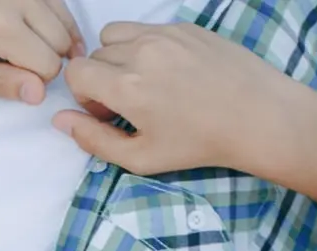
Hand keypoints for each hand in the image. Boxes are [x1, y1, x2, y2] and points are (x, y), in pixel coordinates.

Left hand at [0, 0, 83, 101]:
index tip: (16, 77)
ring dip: (56, 44)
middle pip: (61, 44)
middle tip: (22, 66)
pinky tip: (48, 38)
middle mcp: (22, 2)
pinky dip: (60, 26)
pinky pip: (63, 8)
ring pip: (66, 26)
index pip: (48, 66)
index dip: (37, 80)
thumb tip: (38, 94)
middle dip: (48, 62)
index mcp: (2, 27)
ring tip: (33, 53)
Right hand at [55, 22, 308, 174]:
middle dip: (100, 78)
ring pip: (116, 35)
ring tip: (144, 81)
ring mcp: (165, 34)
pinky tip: (172, 72)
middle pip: (95, 54)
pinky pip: (147, 28)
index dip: (83, 95)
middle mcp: (141, 52)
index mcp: (127, 86)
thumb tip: (59, 121)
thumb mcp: (141, 158)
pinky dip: (146, 47)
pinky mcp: (186, 26)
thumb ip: (93, 140)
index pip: (76, 72)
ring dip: (118, 57)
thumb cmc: (198, 144)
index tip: (104, 111)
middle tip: (128, 103)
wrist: (257, 115)